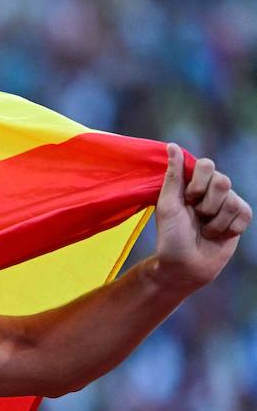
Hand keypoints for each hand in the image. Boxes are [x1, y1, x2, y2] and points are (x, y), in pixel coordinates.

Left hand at [153, 142, 250, 291]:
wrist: (185, 266)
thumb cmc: (171, 235)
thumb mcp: (167, 204)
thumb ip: (173, 175)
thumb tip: (172, 145)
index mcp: (192, 183)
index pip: (206, 165)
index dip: (199, 183)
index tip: (188, 200)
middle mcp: (212, 190)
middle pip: (223, 180)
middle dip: (207, 204)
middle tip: (196, 216)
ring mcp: (228, 203)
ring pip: (232, 200)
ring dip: (215, 220)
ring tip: (204, 230)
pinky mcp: (240, 218)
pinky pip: (244, 214)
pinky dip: (228, 228)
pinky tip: (218, 235)